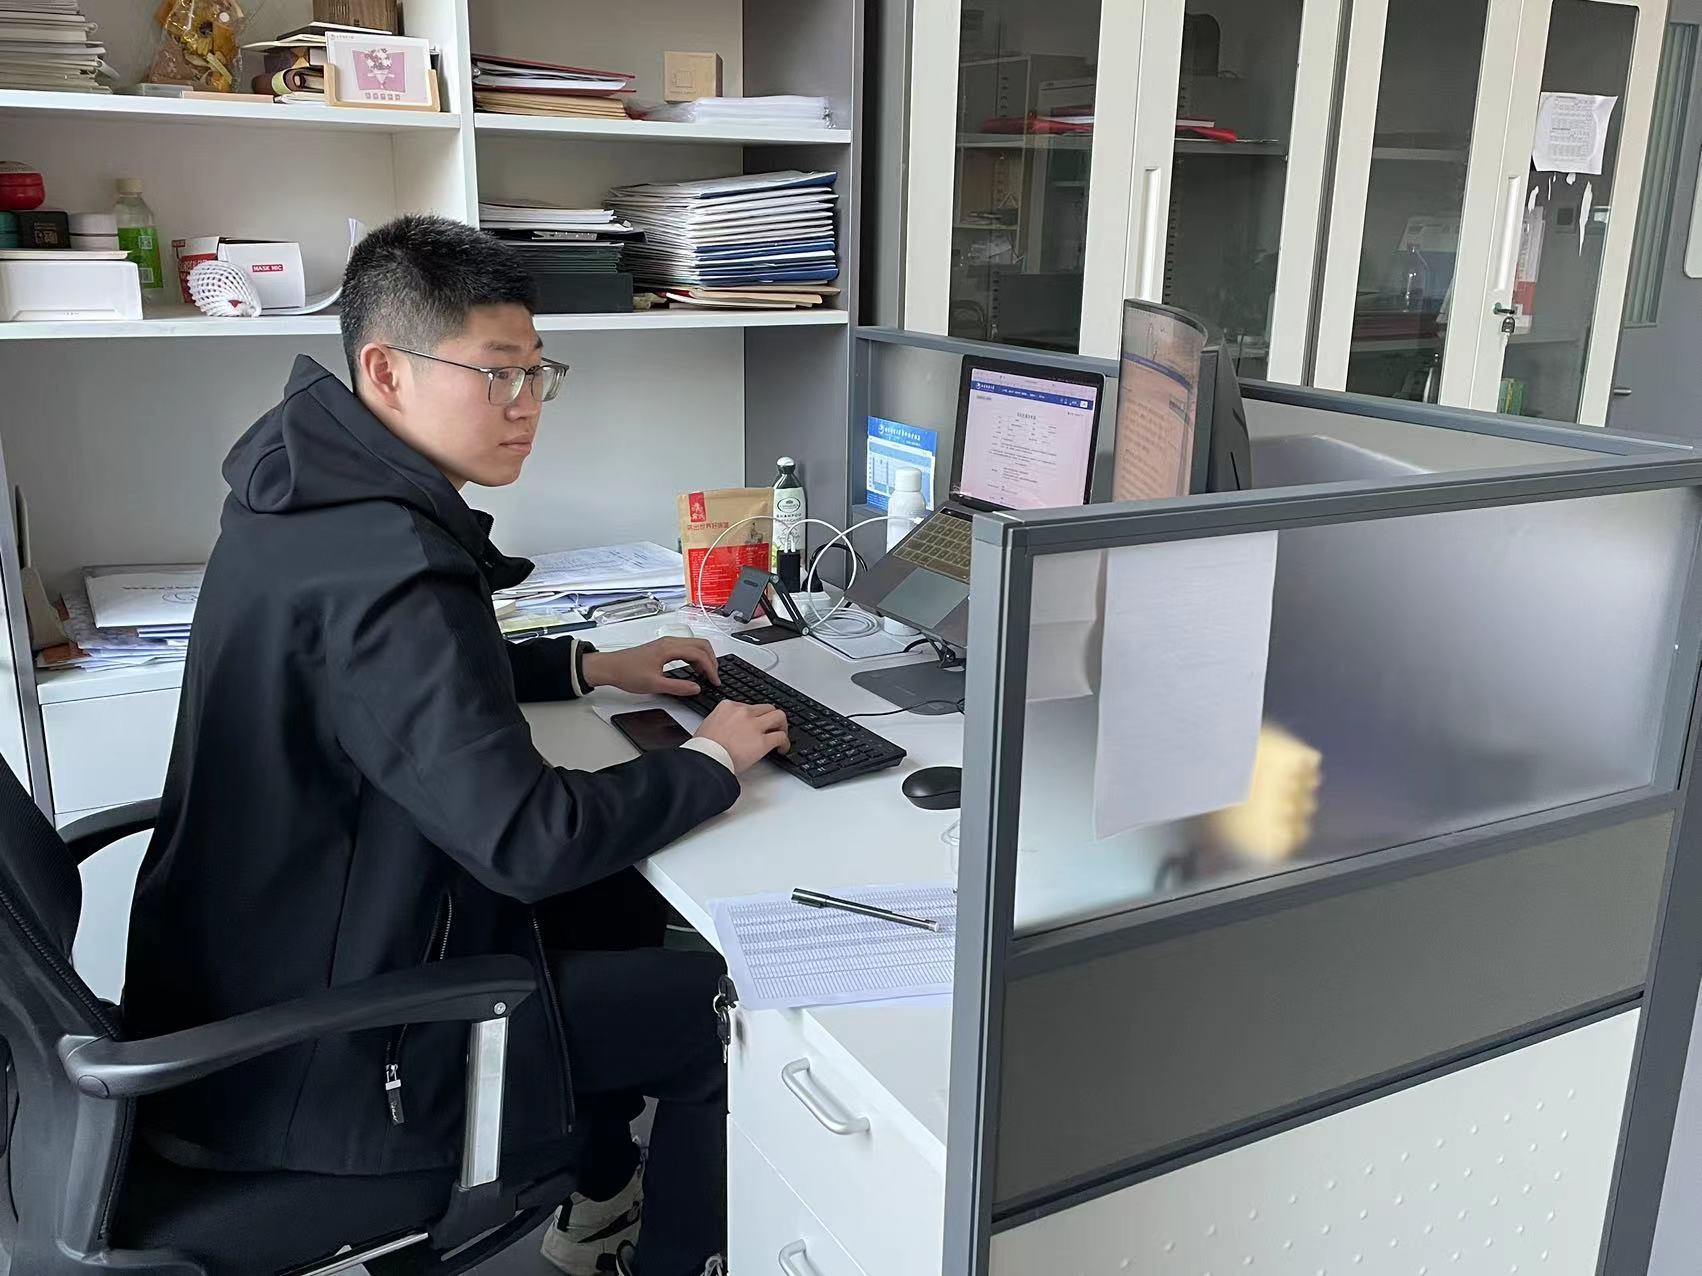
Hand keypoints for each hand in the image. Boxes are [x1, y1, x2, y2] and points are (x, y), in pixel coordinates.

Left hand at [581, 639, 720, 696]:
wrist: (610, 667)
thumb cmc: (627, 673)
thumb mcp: (654, 685)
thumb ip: (678, 687)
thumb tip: (696, 688)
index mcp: (669, 648)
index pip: (699, 653)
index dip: (711, 668)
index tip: (715, 681)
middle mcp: (669, 642)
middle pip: (701, 645)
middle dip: (712, 660)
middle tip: (715, 677)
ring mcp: (666, 643)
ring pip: (694, 645)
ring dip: (704, 658)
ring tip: (706, 675)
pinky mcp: (663, 648)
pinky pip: (686, 648)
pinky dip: (695, 658)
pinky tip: (694, 670)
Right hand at [695, 701, 789, 772]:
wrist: (705, 760)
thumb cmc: (703, 748)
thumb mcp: (709, 724)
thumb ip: (722, 720)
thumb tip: (729, 728)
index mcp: (728, 706)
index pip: (749, 706)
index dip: (755, 716)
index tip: (757, 724)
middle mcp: (743, 713)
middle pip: (767, 708)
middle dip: (771, 718)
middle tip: (773, 727)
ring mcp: (754, 726)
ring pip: (779, 717)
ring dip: (782, 726)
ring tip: (781, 735)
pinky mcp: (762, 742)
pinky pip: (781, 737)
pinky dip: (785, 743)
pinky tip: (782, 749)